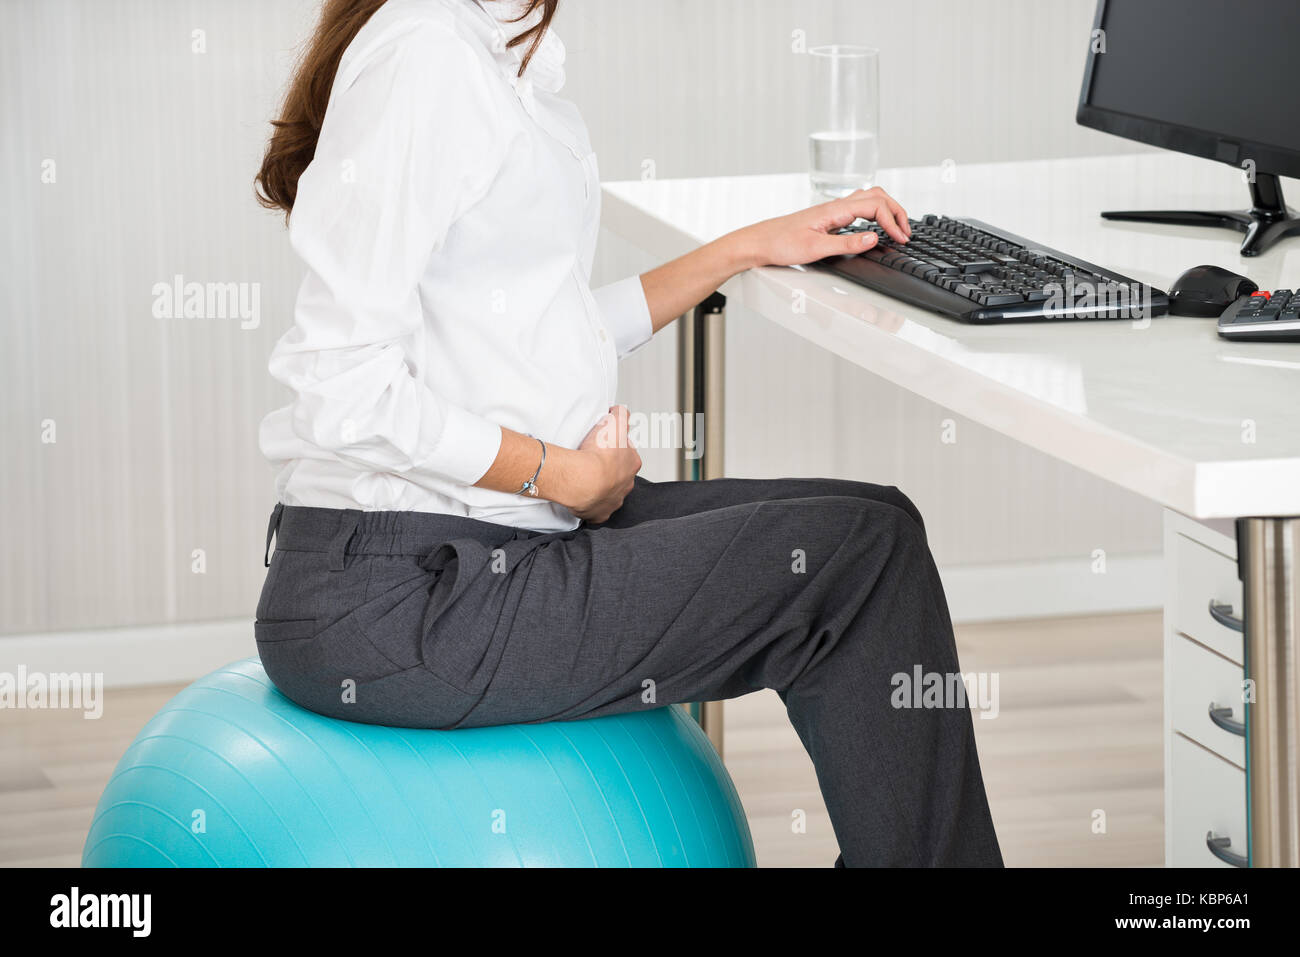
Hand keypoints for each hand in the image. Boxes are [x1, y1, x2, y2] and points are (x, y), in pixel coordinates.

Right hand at [564, 405, 641, 523]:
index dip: (616, 449)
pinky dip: (591, 506)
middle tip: (593, 463)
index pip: (628, 454)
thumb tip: (620, 411)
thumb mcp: (614, 422)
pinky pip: (597, 511)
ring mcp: (614, 501)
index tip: (605, 447)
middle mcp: (627, 484)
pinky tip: (583, 499)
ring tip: (585, 480)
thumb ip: (620, 413)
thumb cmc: (599, 454)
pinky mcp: (600, 513)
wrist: (583, 479)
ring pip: (609, 494)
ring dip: (600, 488)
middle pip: (620, 476)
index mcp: (632, 464)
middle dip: (610, 470)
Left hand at [736, 186, 910, 267]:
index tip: (901, 239)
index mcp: (835, 209)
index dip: (892, 222)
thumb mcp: (815, 248)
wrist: (758, 243)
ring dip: (887, 209)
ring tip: (897, 227)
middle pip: (877, 196)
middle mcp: (835, 205)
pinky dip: (875, 213)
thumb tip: (873, 238)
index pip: (875, 207)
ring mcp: (832, 210)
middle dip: (897, 211)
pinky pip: (859, 207)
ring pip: (869, 198)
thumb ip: (846, 243)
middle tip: (906, 232)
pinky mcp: (828, 218)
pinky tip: (875, 226)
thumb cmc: (780, 244)